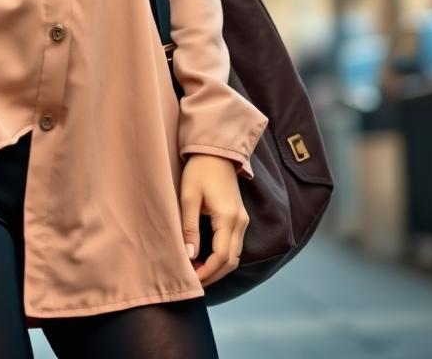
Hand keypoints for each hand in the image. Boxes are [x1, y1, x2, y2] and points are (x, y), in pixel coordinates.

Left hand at [180, 154, 248, 287]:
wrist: (217, 151)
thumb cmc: (200, 170)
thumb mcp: (189, 197)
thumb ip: (190, 227)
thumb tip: (190, 255)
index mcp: (228, 218)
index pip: (221, 257)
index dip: (207, 272)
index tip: (191, 279)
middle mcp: (240, 223)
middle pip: (231, 261)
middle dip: (213, 274)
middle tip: (192, 280)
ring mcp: (242, 220)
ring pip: (234, 255)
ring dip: (218, 267)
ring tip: (197, 271)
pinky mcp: (240, 217)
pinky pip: (234, 245)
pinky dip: (222, 256)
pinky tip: (206, 257)